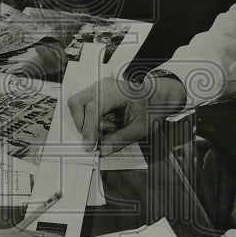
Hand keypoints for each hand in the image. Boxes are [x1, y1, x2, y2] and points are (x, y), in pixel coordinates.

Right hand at [67, 74, 186, 154]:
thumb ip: (119, 140)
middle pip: (77, 103)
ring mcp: (99, 87)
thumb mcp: (140, 129)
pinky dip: (91, 121)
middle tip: (94, 139)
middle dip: (82, 125)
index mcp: (118, 92)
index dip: (88, 129)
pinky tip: (108, 124)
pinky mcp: (97, 93)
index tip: (90, 146)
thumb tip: (101, 150)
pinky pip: (84, 108)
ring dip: (87, 123)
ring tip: (107, 129)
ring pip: (78, 105)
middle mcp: (104, 86)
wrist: (158, 97)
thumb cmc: (152, 108)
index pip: (94, 108)